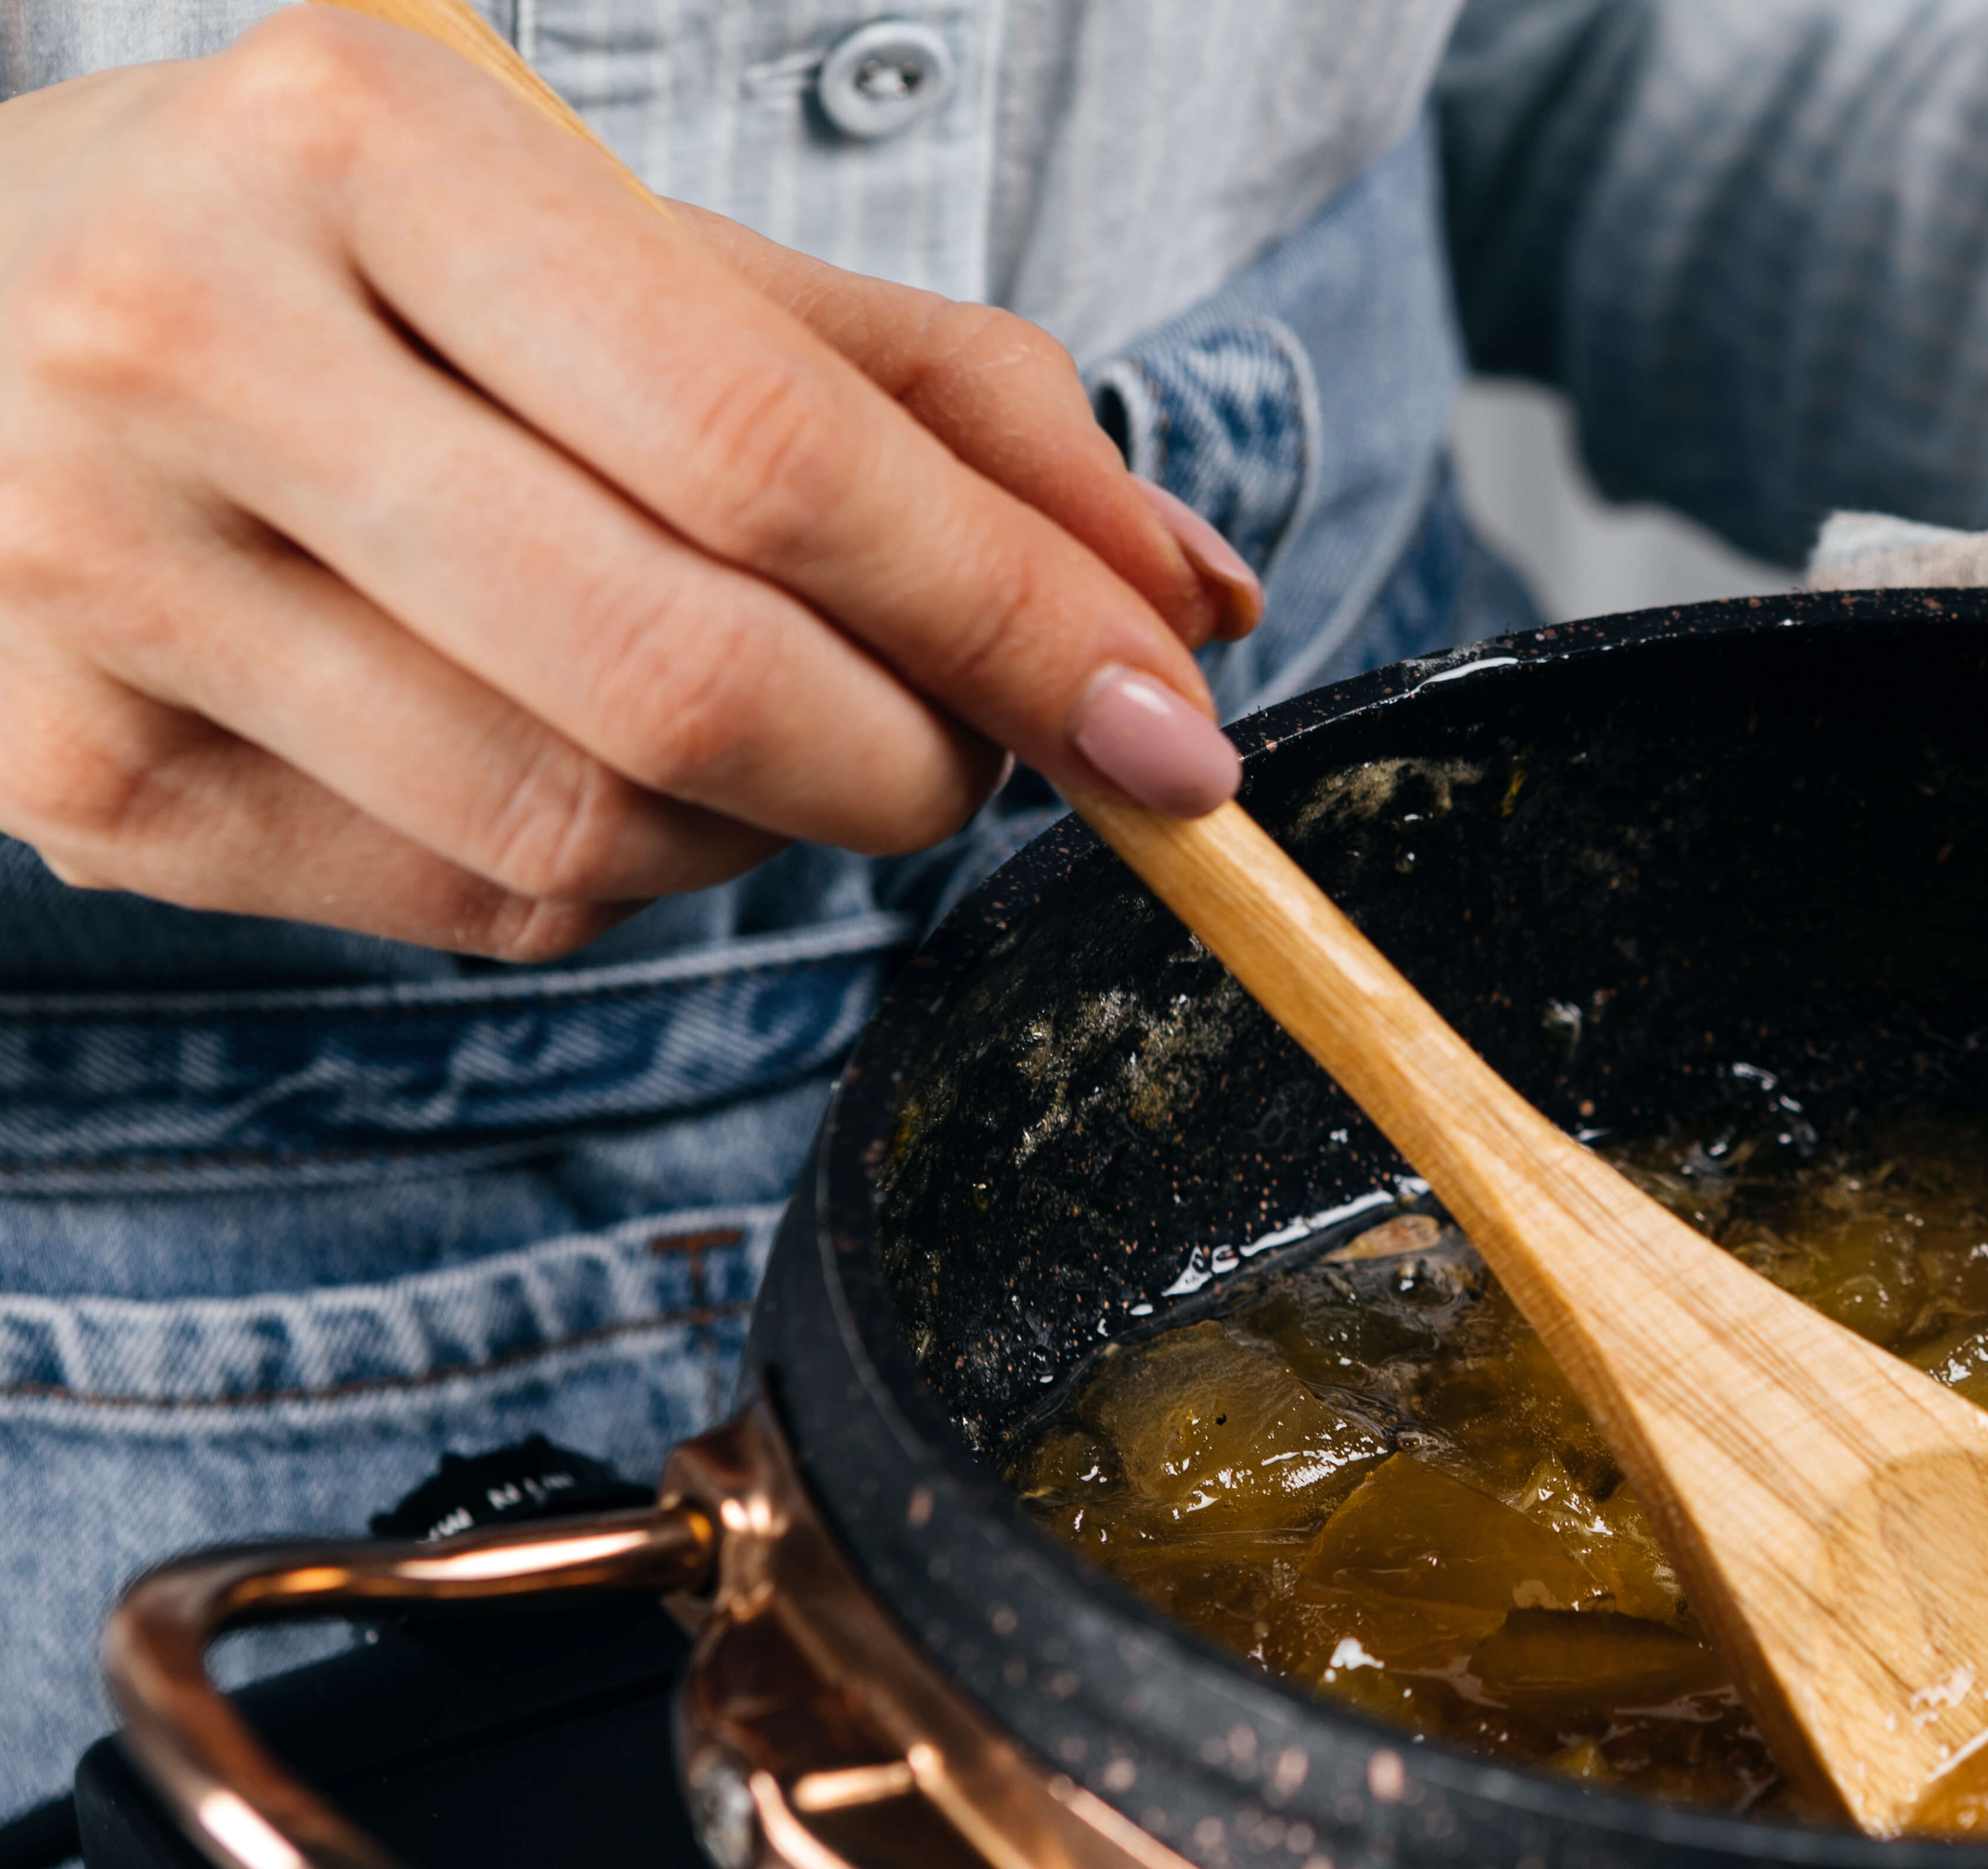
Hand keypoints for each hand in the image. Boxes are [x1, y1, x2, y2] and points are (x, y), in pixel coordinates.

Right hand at [0, 8, 1260, 964]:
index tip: (1172, 723)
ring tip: (776, 730)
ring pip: (595, 828)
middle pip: (693, 675)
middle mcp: (193, 347)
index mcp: (360, 151)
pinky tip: (585, 756)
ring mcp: (97, 576)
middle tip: (980, 751)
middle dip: (919, 761)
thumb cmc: (348, 267)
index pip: (779, 455)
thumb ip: (929, 401)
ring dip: (774, 830)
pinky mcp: (76, 779)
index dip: (1016, 620)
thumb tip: (1182, 598)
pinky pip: (476, 904)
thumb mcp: (626, 247)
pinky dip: (619, 872)